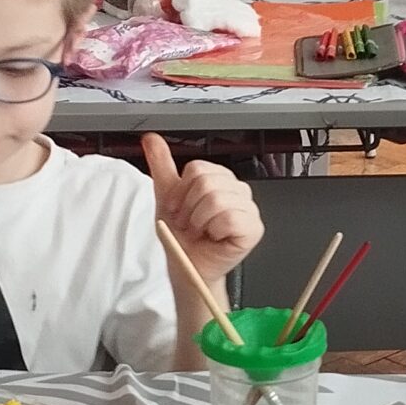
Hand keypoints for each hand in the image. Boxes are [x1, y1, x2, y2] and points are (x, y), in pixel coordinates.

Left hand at [144, 133, 261, 280]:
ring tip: (201, 231)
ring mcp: (249, 209)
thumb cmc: (182, 236)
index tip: (178, 209)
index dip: (181, 193)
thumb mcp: (166, 196)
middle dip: (189, 208)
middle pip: (206, 182)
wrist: (187, 266)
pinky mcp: (254, 228)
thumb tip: (151, 139)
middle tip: (189, 223)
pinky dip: (214, 230)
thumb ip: (162, 164)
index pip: (197, 170)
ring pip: (217, 199)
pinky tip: (215, 237)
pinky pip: (229, 218)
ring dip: (200, 221)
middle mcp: (237, 190)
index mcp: (220, 179)